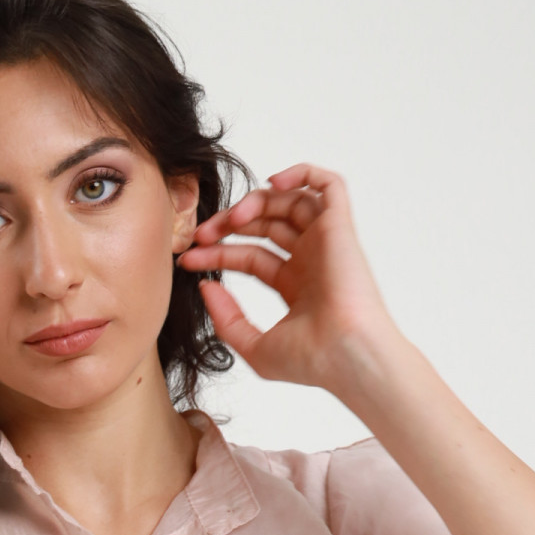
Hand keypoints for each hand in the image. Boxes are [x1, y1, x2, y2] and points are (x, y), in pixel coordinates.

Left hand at [178, 164, 399, 392]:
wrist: (346, 356)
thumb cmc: (311, 361)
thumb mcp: (253, 346)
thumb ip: (226, 318)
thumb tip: (206, 287)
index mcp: (295, 286)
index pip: (250, 257)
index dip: (217, 254)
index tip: (189, 259)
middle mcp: (311, 260)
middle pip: (265, 225)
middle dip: (229, 224)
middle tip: (201, 234)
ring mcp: (326, 243)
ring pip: (289, 202)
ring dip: (255, 202)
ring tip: (233, 218)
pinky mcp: (340, 228)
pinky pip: (328, 185)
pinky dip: (302, 174)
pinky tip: (272, 183)